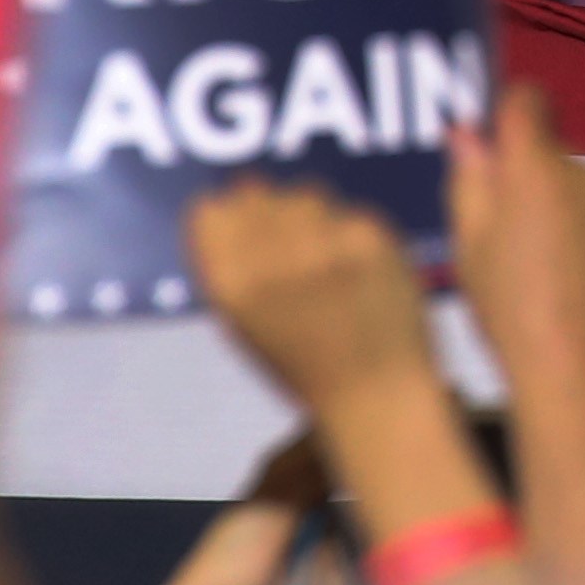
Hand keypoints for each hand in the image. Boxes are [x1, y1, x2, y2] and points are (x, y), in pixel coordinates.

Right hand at [184, 176, 436, 423]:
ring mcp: (323, 241)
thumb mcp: (244, 326)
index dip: (226, 219)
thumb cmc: (303, 366)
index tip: (239, 232)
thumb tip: (228, 209)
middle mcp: (271, 256)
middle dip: (267, 213)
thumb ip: (230, 267)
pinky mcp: (368, 233)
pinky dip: (351, 233)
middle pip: (255, 192)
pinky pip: (349, 211)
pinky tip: (358, 268)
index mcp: (231, 284)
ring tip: (325, 259)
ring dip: (310, 217)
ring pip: (304, 194)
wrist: (375, 392)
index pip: (209, 210)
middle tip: (289, 245)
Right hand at [446, 83, 584, 406]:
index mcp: (535, 168)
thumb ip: (470, 181)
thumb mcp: (471, 249)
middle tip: (518, 235)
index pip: (525, 99)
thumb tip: (466, 132)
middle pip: (557, 152)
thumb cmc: (513, 314)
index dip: (509, 115)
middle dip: (537, 177)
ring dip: (573, 207)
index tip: (498, 146)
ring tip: (555, 271)